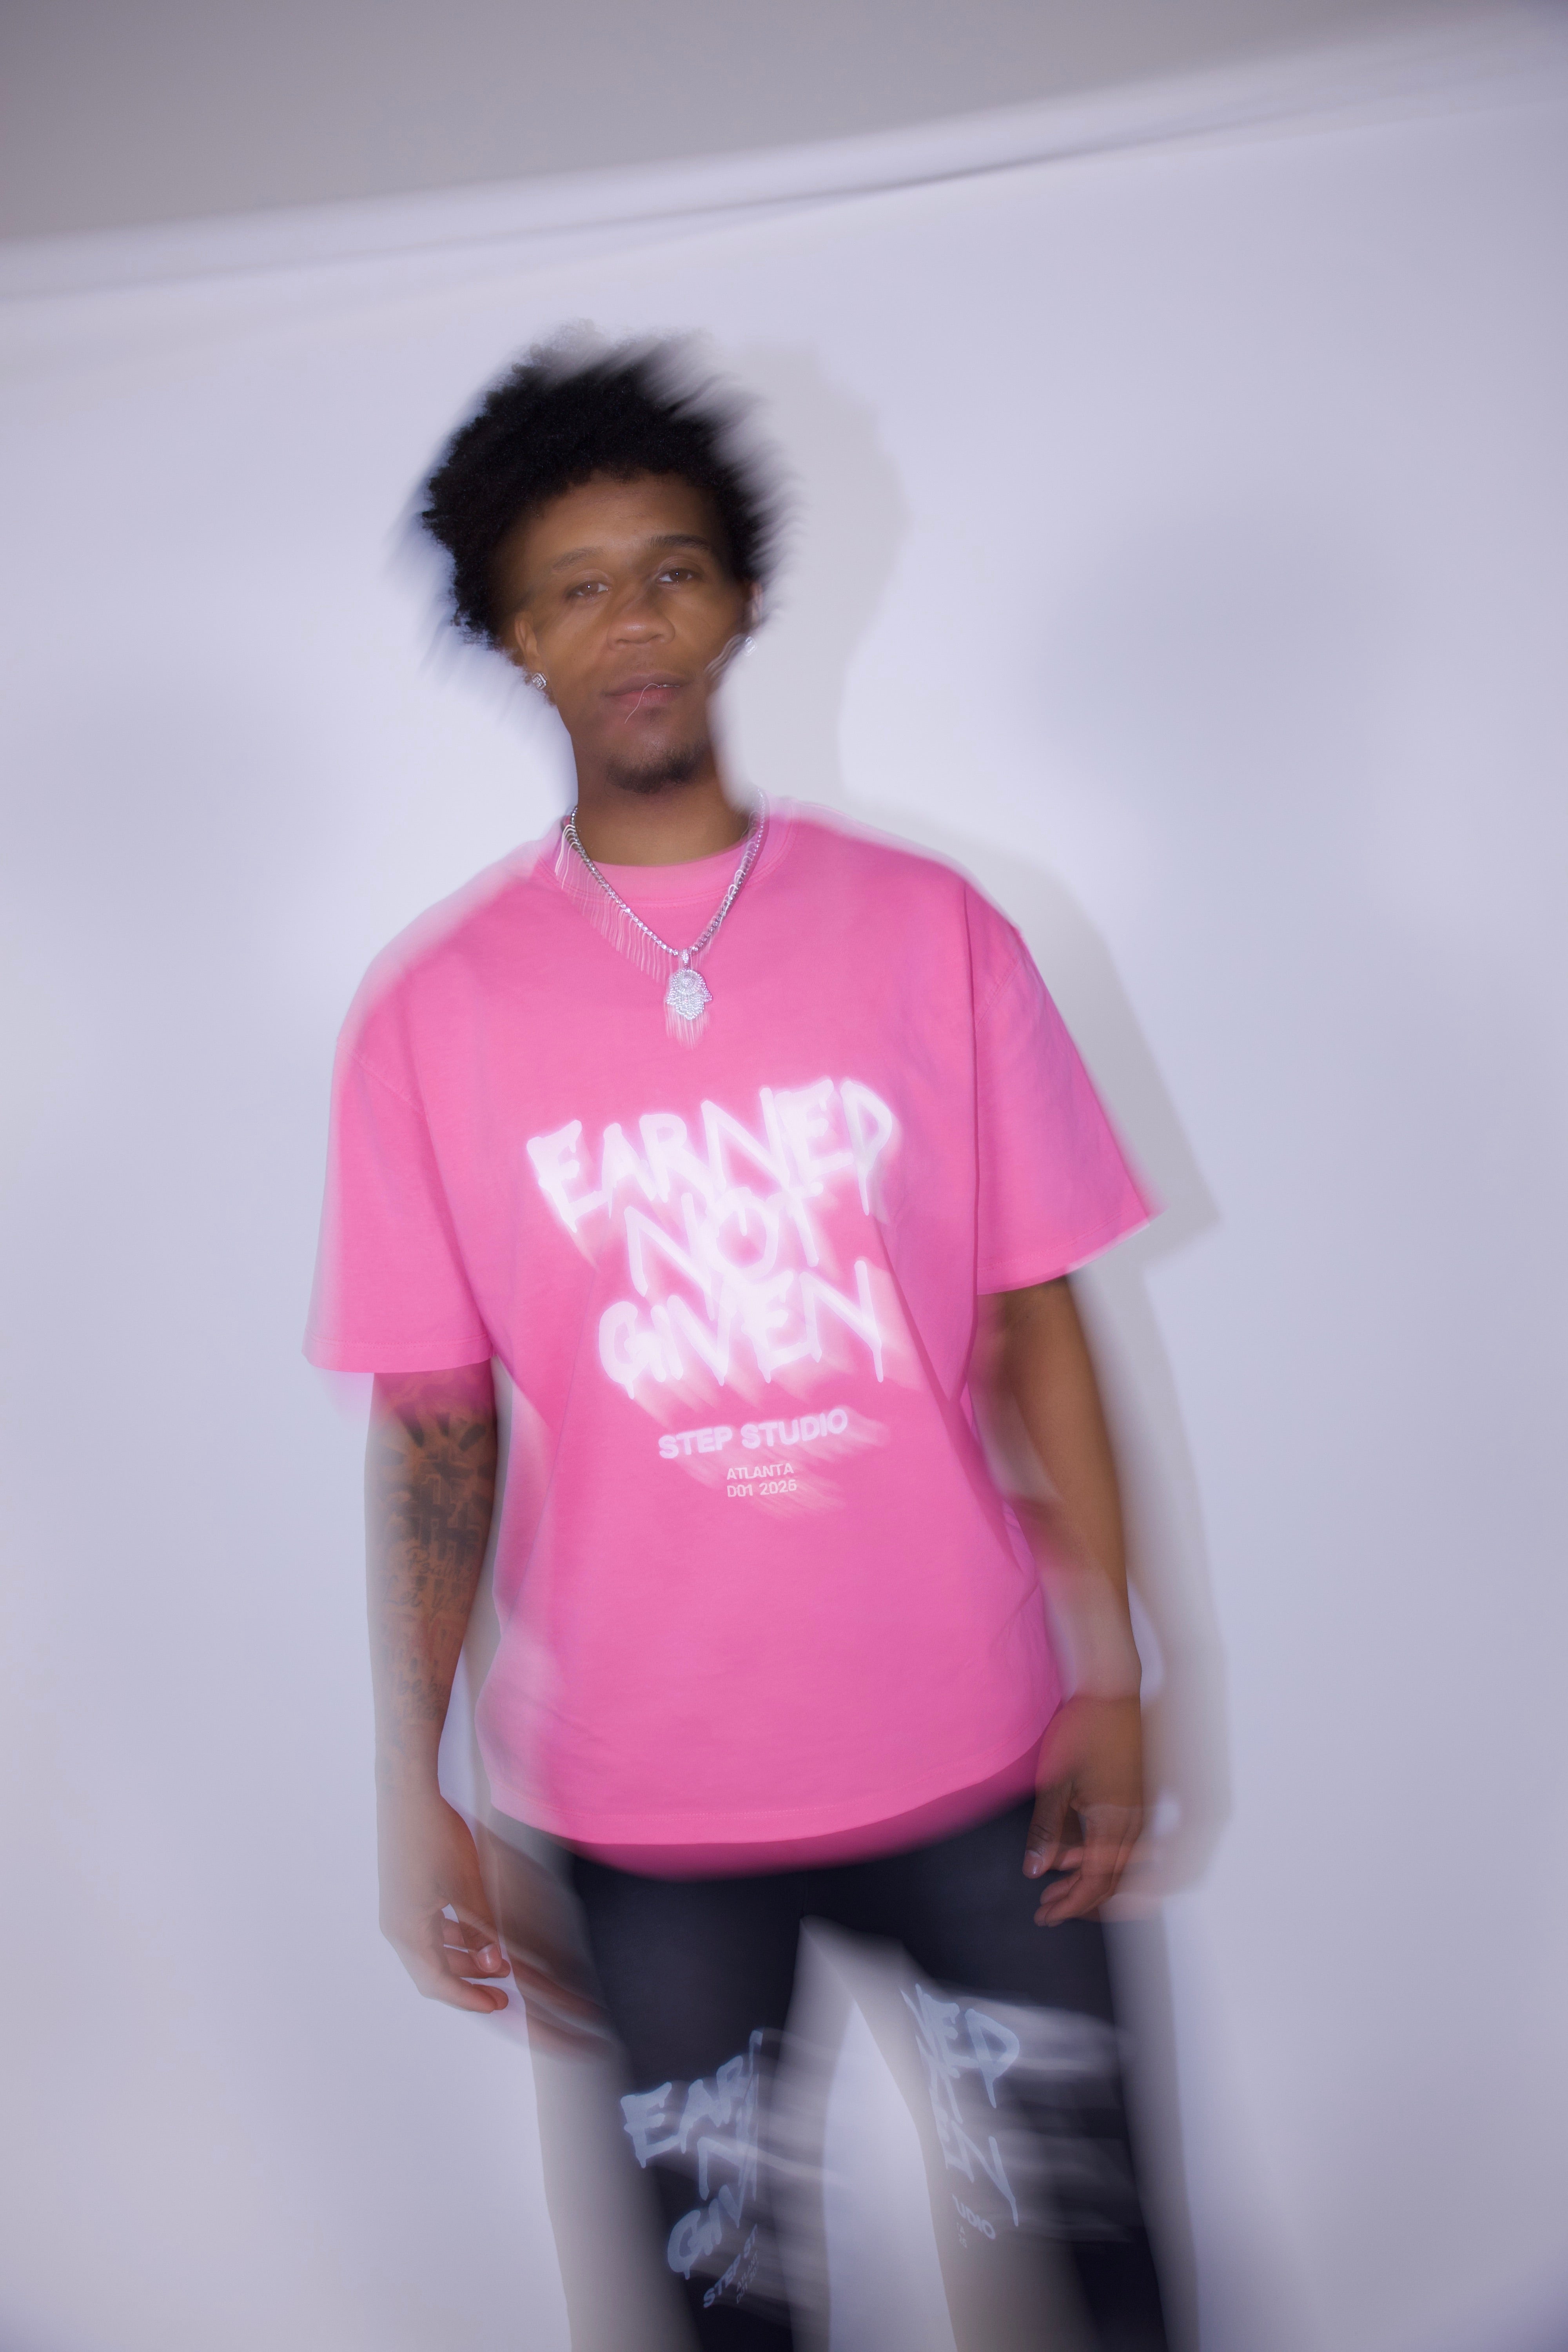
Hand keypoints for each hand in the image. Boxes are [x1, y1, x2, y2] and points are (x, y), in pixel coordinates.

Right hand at [377, 1783, 513, 2012]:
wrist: (408, 1794)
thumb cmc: (435, 1838)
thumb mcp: (466, 1887)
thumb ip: (481, 1929)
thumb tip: (493, 1965)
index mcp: (408, 1932)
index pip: (438, 1983)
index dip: (470, 1998)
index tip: (499, 2004)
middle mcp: (397, 1926)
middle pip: (432, 1971)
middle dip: (469, 1981)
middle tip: (503, 1986)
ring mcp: (398, 1909)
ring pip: (432, 1948)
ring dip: (463, 1956)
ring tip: (498, 1957)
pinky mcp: (404, 1893)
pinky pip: (429, 1927)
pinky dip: (454, 1935)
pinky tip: (478, 1929)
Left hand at [1024, 1695, 1143, 1926]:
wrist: (1112, 1693)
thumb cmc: (1084, 1731)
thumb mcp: (1056, 1783)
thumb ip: (1046, 1829)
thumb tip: (1035, 1870)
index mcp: (1114, 1824)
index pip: (1095, 1884)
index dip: (1071, 1905)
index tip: (1046, 1915)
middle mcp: (1132, 1825)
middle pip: (1109, 1882)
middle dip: (1077, 1901)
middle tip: (1045, 1910)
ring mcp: (1136, 1812)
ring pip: (1115, 1865)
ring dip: (1085, 1881)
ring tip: (1052, 1887)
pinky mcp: (1133, 1799)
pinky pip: (1118, 1845)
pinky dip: (1095, 1859)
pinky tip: (1069, 1853)